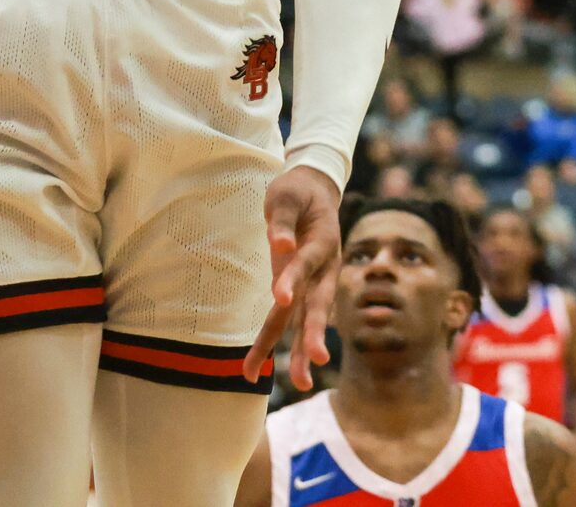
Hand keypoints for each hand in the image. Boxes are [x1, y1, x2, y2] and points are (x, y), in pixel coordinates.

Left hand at [243, 165, 340, 391]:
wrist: (314, 193)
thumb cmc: (298, 192)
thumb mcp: (287, 194)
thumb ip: (282, 220)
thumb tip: (279, 245)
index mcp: (323, 243)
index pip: (306, 264)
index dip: (293, 279)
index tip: (280, 296)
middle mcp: (322, 270)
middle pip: (317, 304)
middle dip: (314, 333)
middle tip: (316, 360)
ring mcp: (310, 284)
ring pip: (303, 321)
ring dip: (299, 351)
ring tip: (301, 384)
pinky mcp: (294, 291)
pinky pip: (282, 322)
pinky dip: (268, 344)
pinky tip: (252, 371)